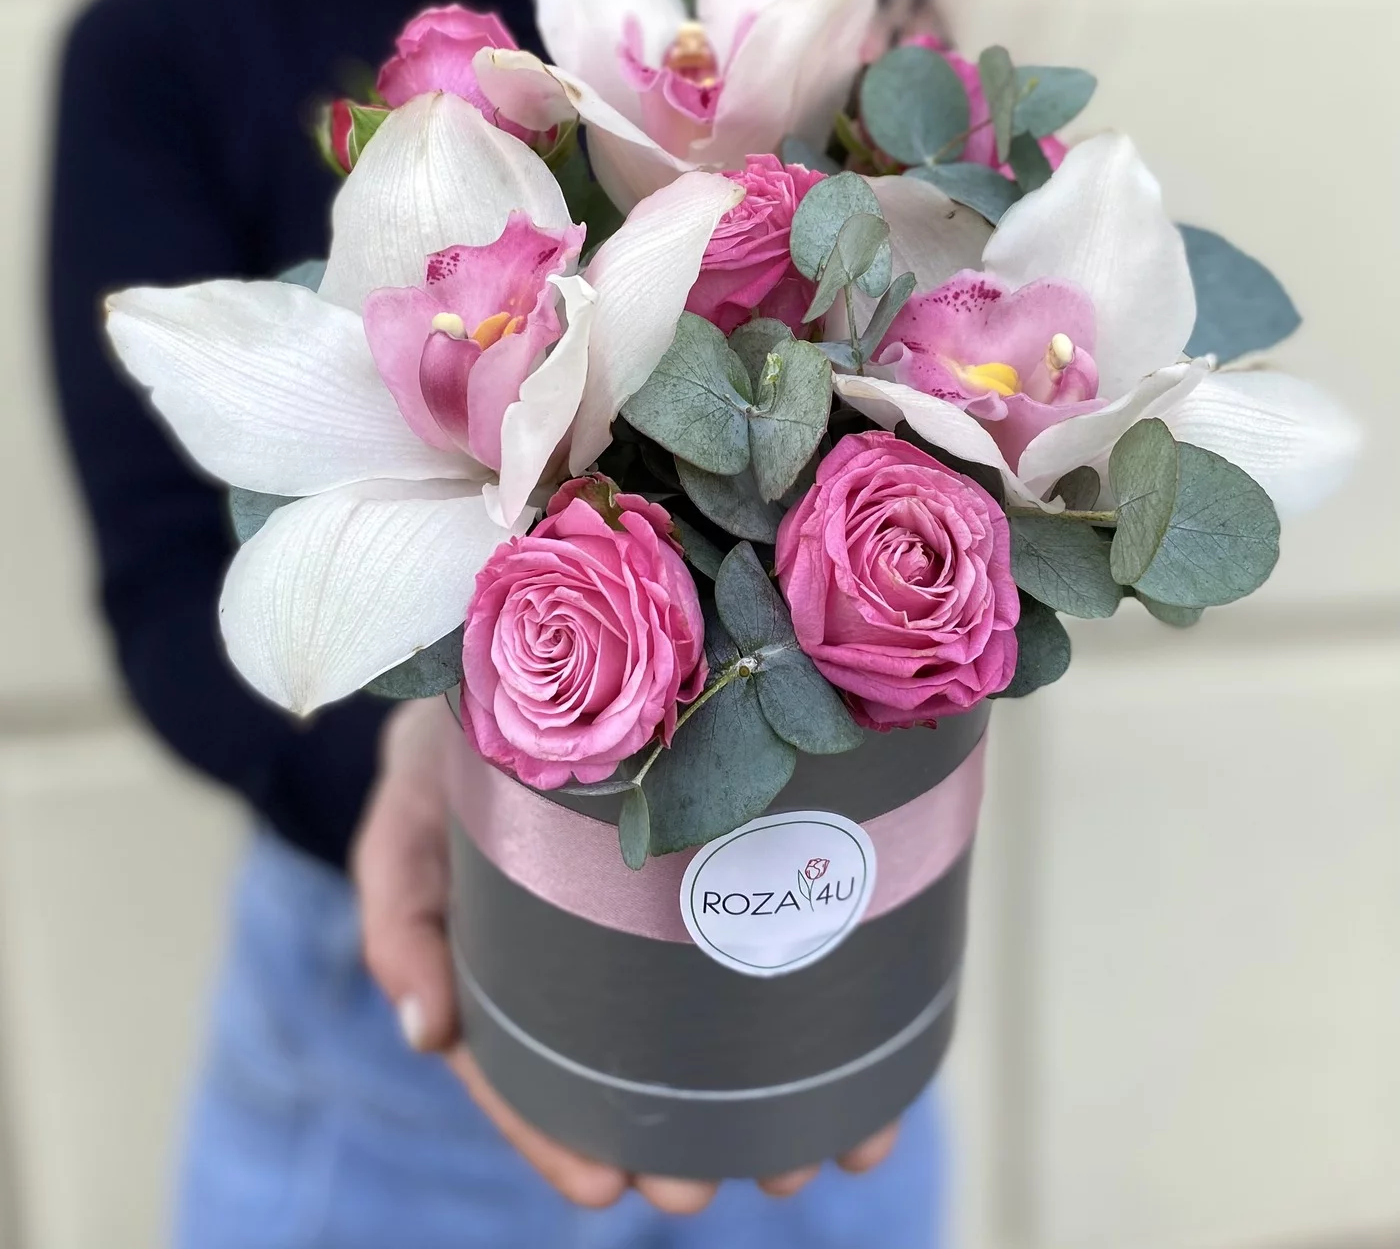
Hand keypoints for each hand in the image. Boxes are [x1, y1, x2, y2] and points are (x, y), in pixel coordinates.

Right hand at [353, 698, 899, 1212]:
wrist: (515, 661)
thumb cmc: (451, 750)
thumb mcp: (405, 823)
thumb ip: (400, 916)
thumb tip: (424, 1032)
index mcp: (508, 949)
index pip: (522, 1062)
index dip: (554, 1132)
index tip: (606, 1188)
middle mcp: (592, 940)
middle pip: (632, 1057)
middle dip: (677, 1136)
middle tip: (720, 1185)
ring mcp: (664, 903)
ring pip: (714, 1016)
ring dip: (762, 1097)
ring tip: (808, 1154)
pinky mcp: (730, 851)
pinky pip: (774, 930)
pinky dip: (818, 1000)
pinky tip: (871, 1052)